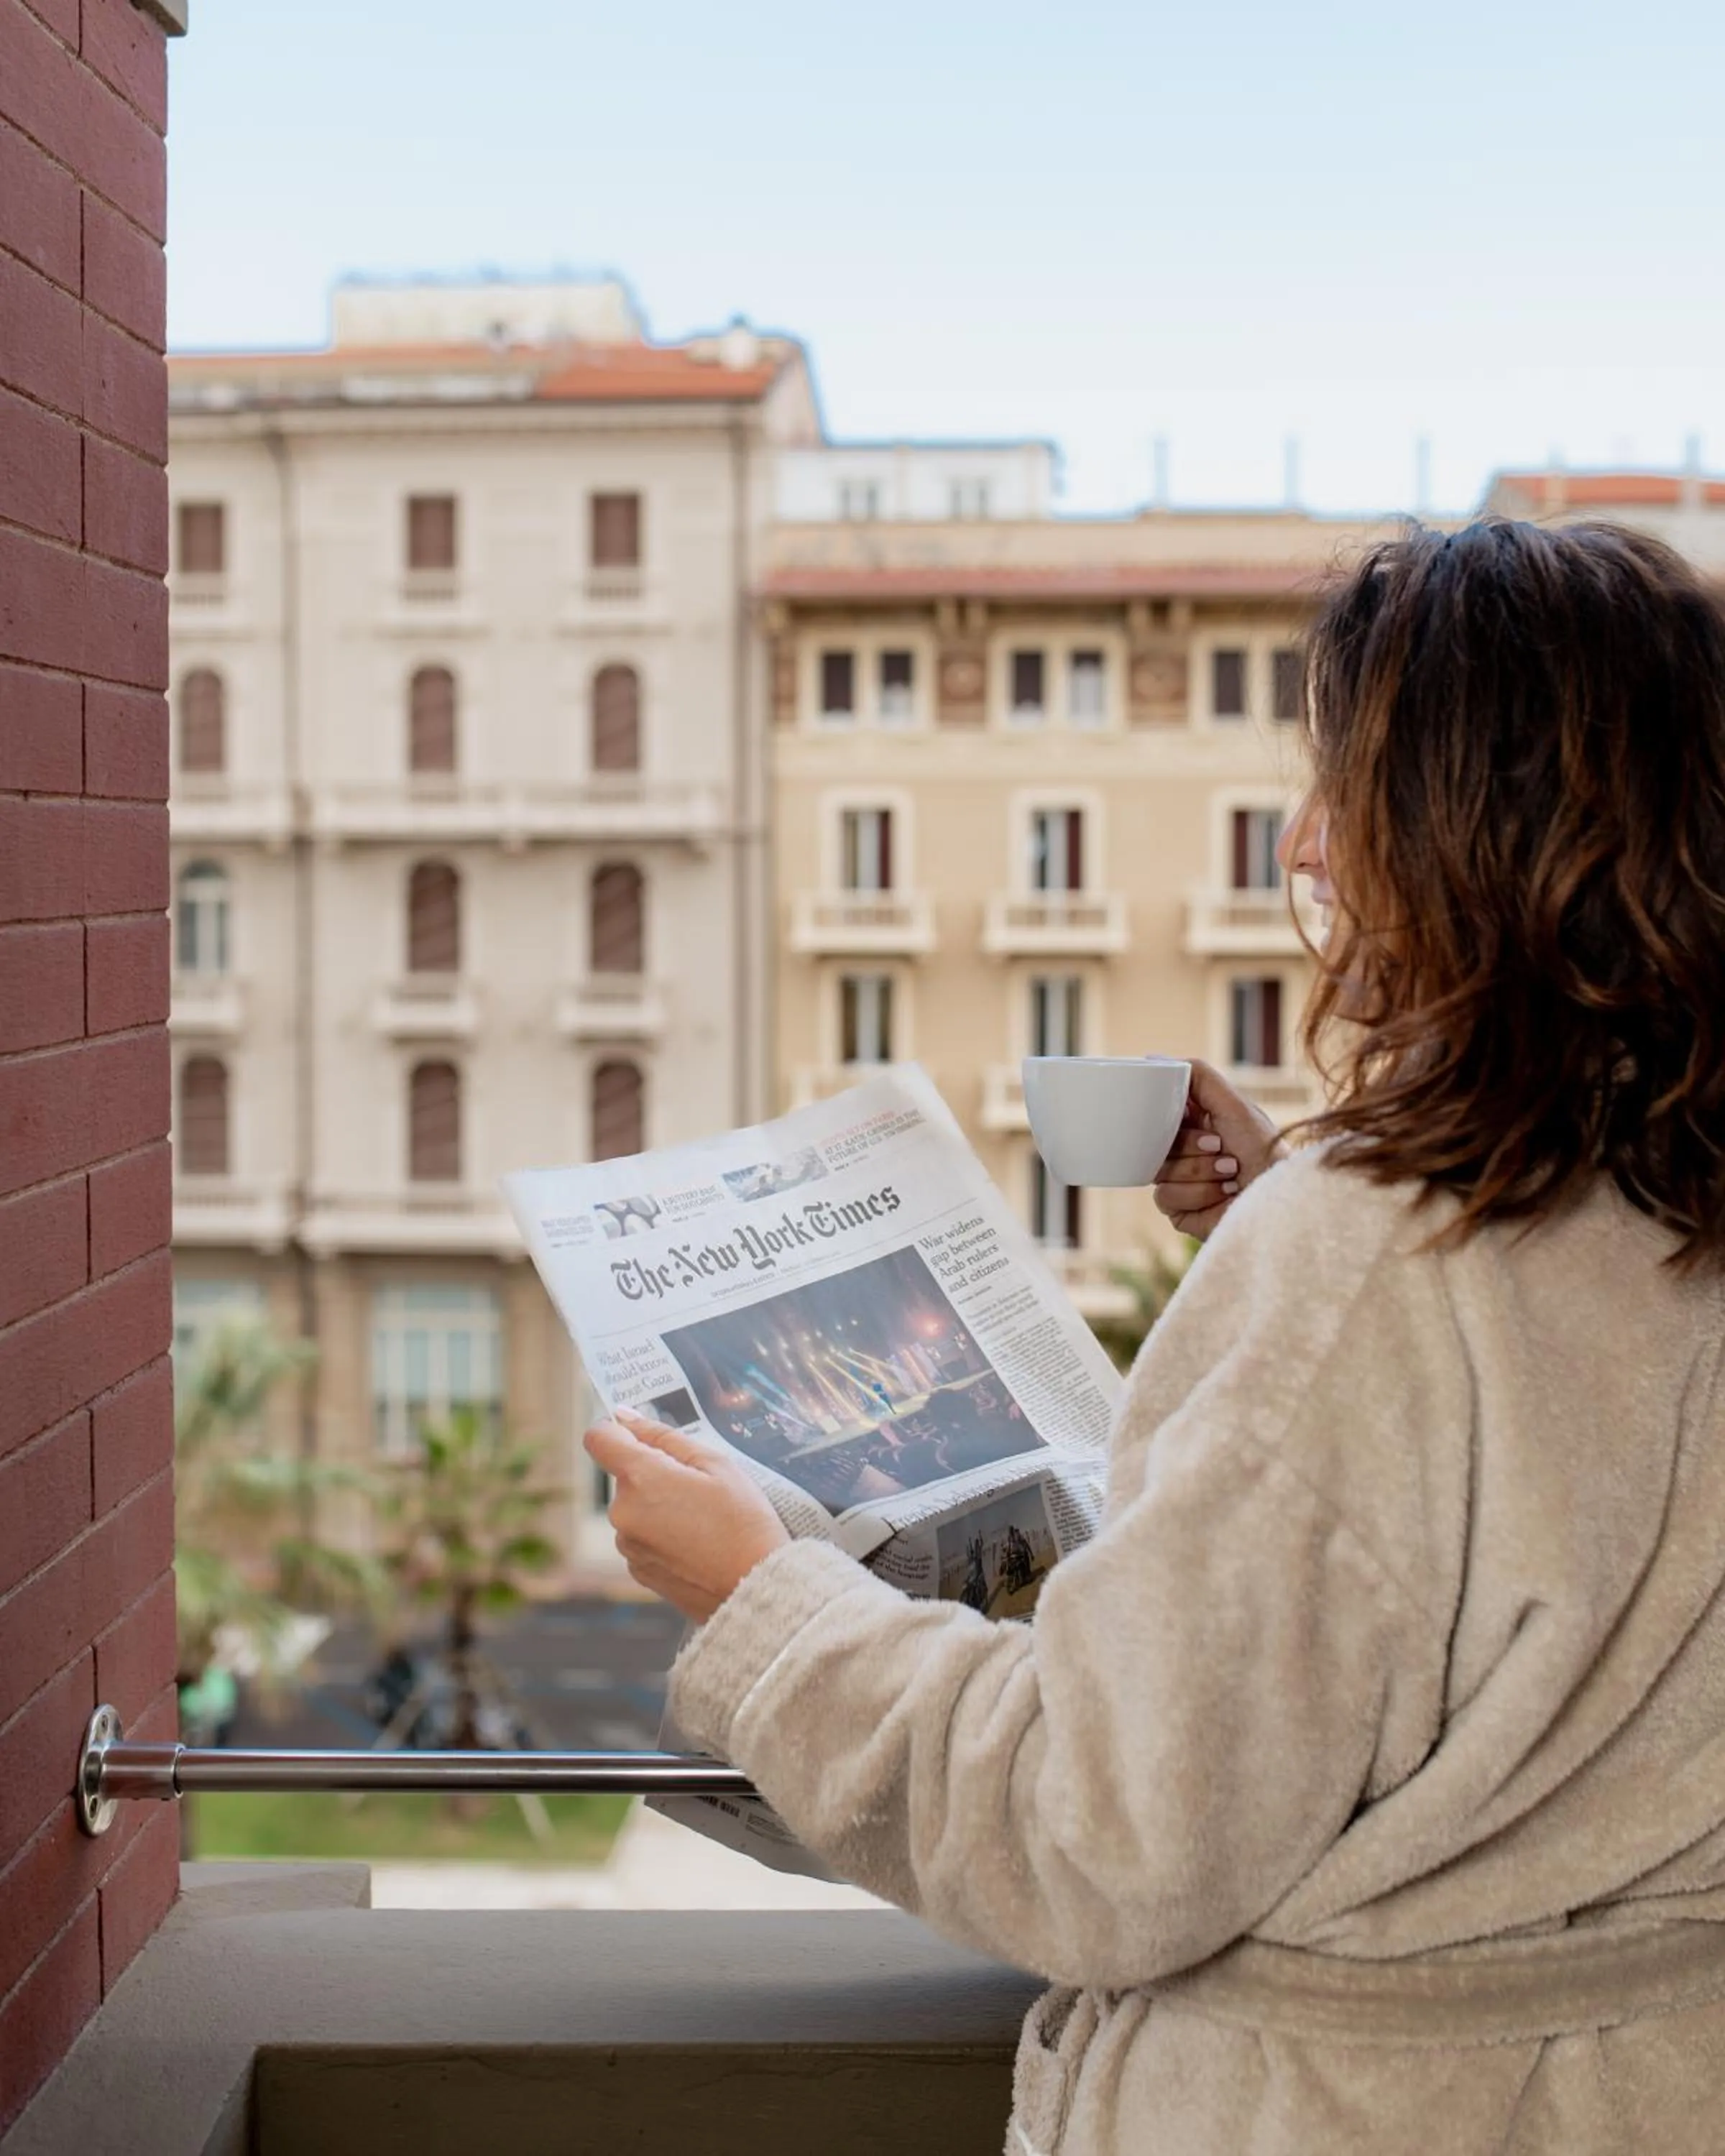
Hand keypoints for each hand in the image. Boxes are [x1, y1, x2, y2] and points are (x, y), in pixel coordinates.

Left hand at [583, 1410, 790, 1623]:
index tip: (641, 1435)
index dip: (617, 1429)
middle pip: (626, 1476)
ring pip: (636, 1508)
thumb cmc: (743, 1521)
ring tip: (704, 1521)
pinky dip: (663, 1535)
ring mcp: (628, 1546)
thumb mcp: (715, 1464)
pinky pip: (643, 1538)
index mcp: (640, 1479)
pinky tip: (698, 1544)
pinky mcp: (639, 1571)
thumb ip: (664, 1437)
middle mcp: (623, 1513)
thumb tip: (625, 1417)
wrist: (756, 1588)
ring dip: (659, 1506)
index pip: (600, 1438)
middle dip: (655, 1474)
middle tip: (701, 1488)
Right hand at [1152, 1059, 1287, 1240]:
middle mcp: (1183, 1151)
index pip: (1157, 1112)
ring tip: (1230, 1173)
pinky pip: (1165, 1196)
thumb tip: (1153, 1059)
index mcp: (1194, 1123)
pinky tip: (1222, 1194)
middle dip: (1192, 1146)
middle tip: (1219, 1146)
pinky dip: (1197, 1194)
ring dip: (1199, 1171)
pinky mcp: (1178, 1209)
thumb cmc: (1264, 1151)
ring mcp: (1178, 1181)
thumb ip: (1198, 1077)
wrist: (1279, 1199)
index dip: (1167, 1114)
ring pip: (1158, 1170)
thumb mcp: (1234, 1105)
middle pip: (1155, 1141)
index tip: (1190, 1118)